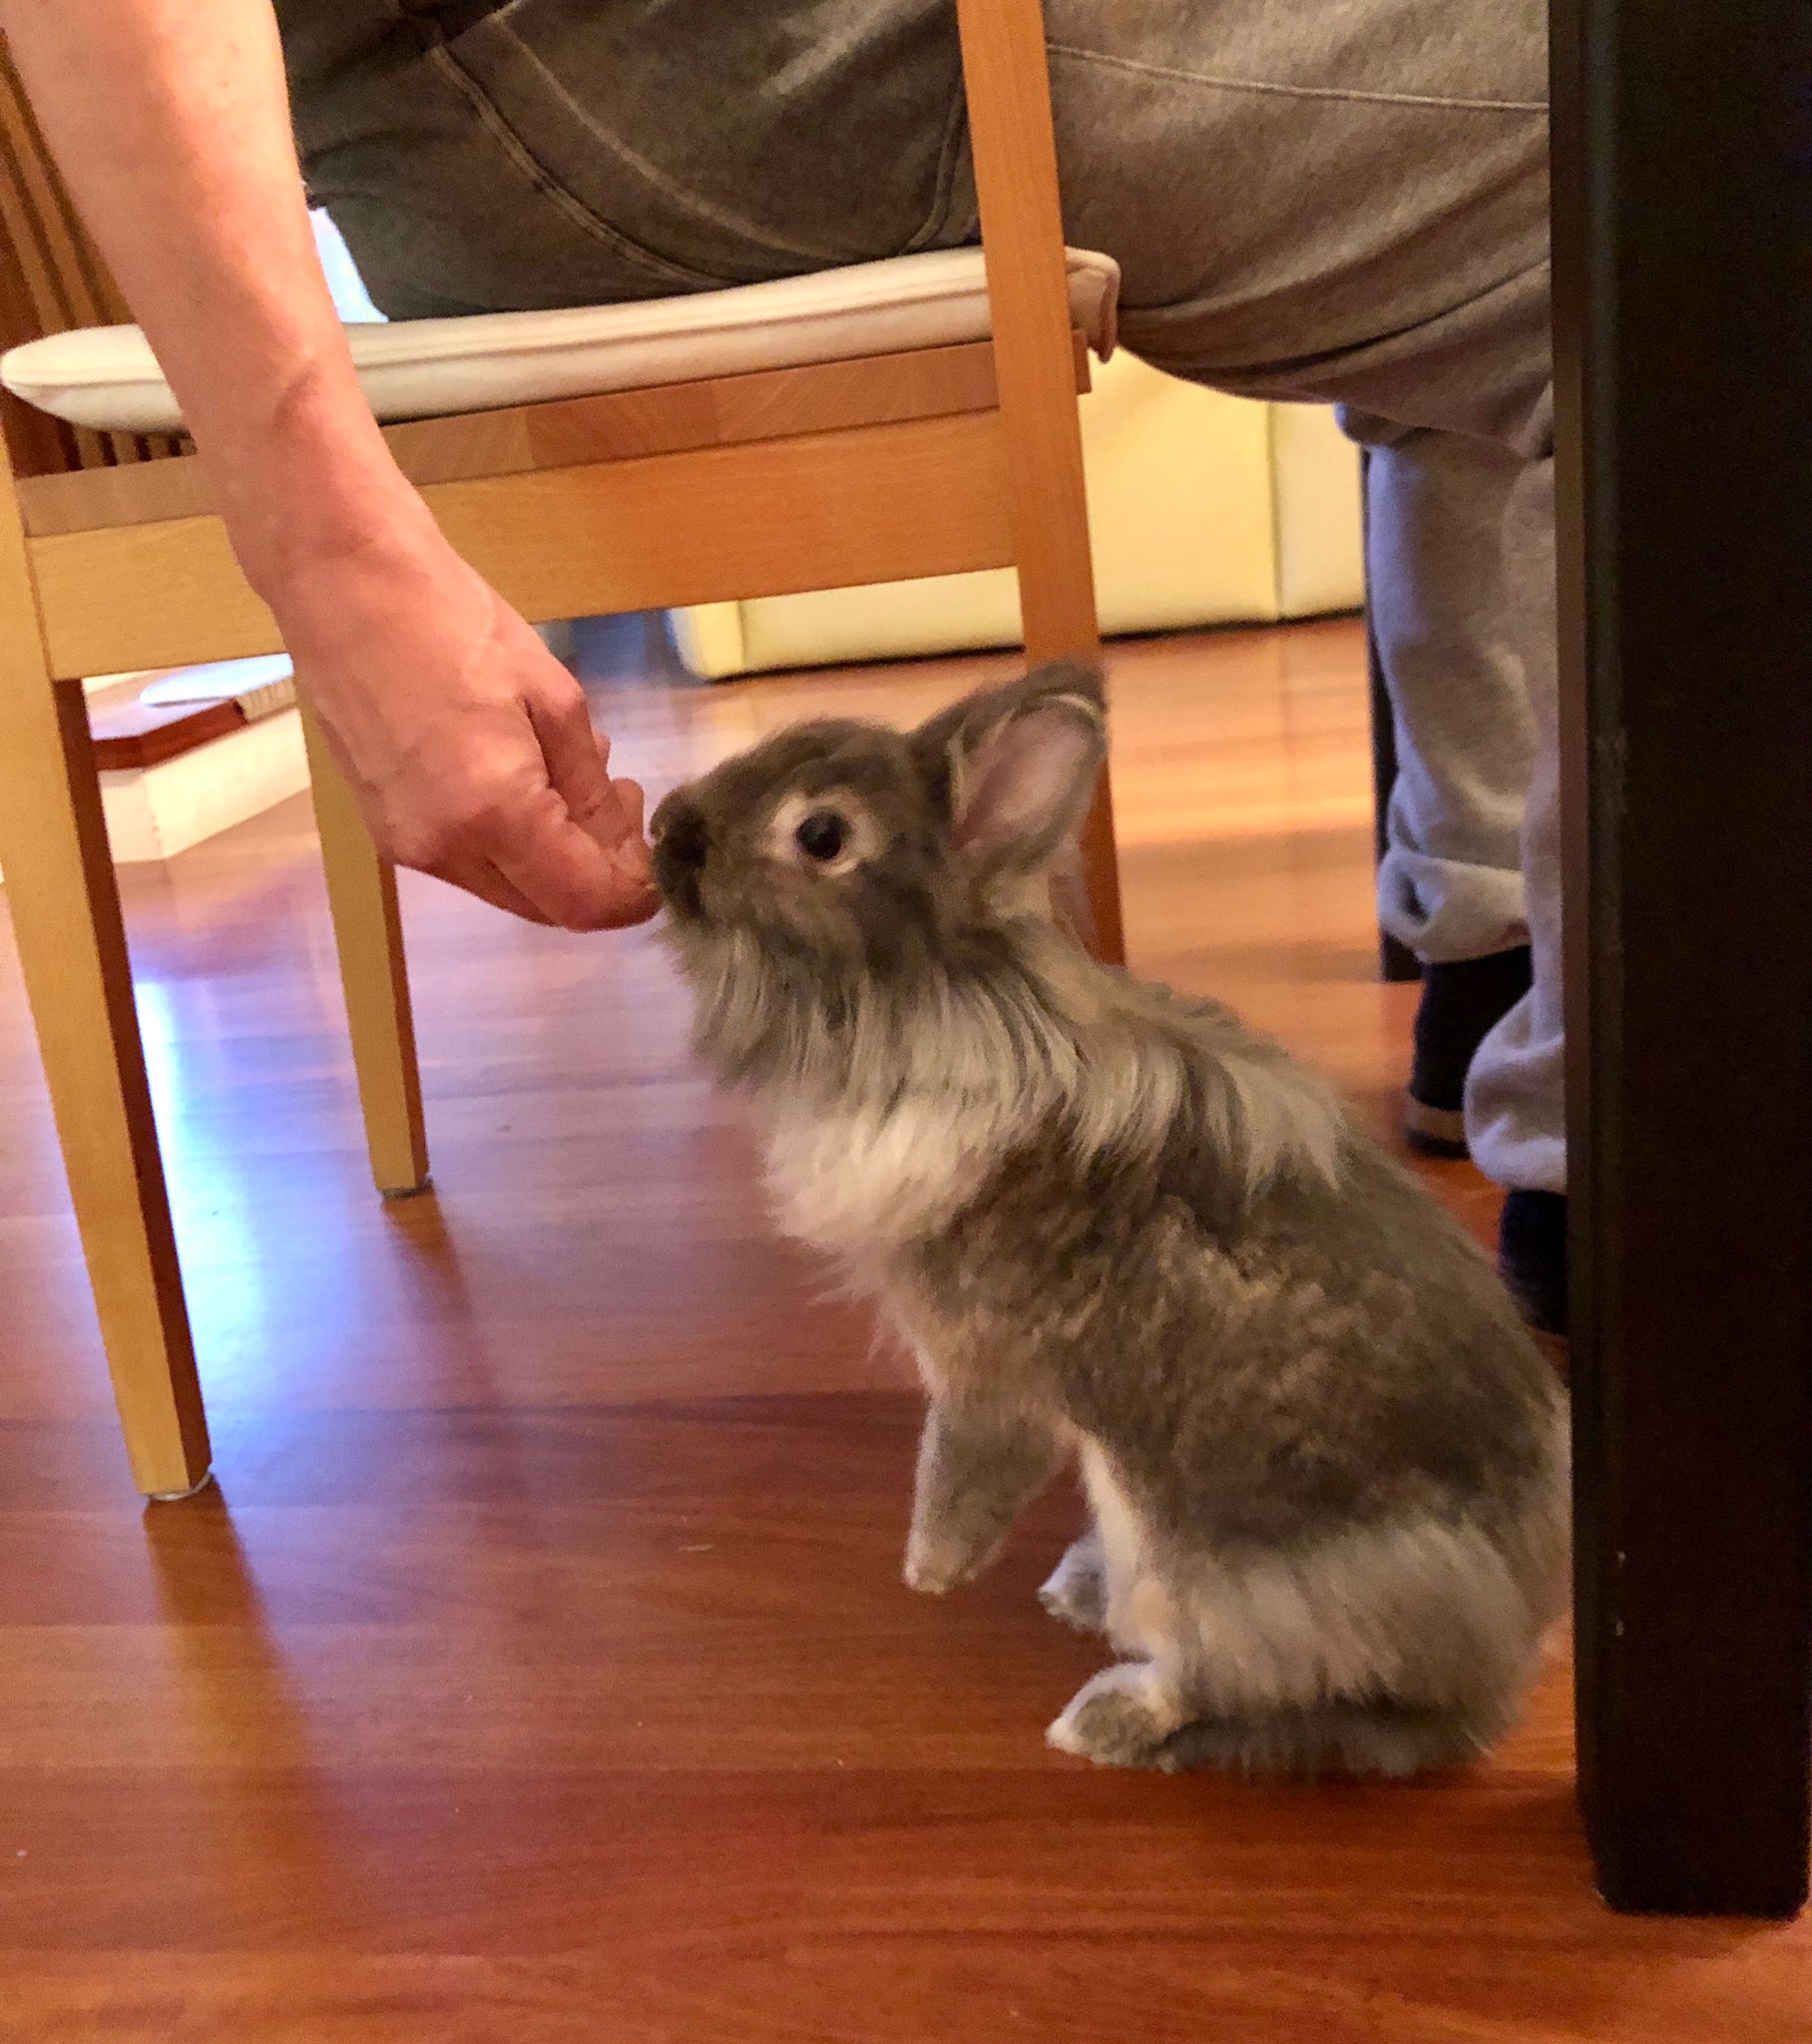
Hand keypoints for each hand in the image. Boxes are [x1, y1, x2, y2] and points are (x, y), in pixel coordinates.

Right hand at [274, 523, 656, 929]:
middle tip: (618, 802)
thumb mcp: (554, 700)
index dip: (630, 896)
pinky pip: (466, 861)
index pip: (582, 902)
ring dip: (552, 855)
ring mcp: (405, 844)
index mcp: (492, 814)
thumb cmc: (455, 623)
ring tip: (570, 775)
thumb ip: (592, 790)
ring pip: (506, 888)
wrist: (343, 583)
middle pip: (544, 908)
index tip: (655, 862)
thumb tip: (622, 851)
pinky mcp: (383, 828)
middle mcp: (443, 849)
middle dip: (595, 871)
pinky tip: (519, 777)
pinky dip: (508, 840)